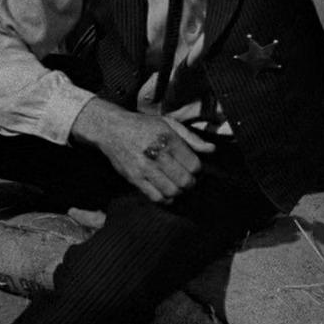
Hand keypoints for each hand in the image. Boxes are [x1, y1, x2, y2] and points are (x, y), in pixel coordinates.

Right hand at [70, 99, 214, 203]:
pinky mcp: (134, 178)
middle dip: (190, 182)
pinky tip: (165, 191)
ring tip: (176, 184)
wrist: (112, 129)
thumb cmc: (142, 126)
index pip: (194, 165)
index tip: (192, 167)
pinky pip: (155, 197)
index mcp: (168, 139)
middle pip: (185, 181)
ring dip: (178, 191)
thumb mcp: (168, 124)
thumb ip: (191, 138)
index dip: (197, 169)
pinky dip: (165, 198)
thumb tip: (211, 150)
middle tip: (187, 179)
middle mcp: (157, 154)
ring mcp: (145, 168)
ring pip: (172, 191)